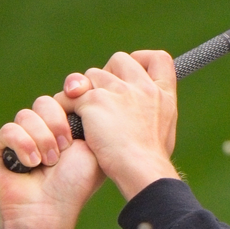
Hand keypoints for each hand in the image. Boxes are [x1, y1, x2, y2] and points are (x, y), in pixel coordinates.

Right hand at [0, 93, 106, 228]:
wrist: (51, 208)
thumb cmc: (75, 183)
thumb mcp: (92, 147)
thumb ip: (87, 118)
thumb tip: (77, 92)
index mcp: (66, 128)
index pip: (63, 98)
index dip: (69, 105)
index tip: (77, 124)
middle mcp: (43, 130)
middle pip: (45, 102)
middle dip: (57, 125)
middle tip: (65, 149)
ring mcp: (20, 137)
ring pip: (27, 114)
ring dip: (42, 140)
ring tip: (48, 162)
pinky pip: (9, 130)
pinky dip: (23, 146)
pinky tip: (31, 165)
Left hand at [59, 51, 179, 198]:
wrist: (141, 170)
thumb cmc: (150, 159)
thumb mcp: (164, 129)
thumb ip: (152, 110)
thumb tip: (144, 106)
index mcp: (163, 94)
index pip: (158, 58)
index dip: (141, 60)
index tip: (131, 74)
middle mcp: (143, 87)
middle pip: (119, 60)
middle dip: (106, 75)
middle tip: (101, 99)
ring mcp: (120, 91)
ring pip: (90, 77)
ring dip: (83, 93)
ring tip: (85, 118)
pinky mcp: (95, 101)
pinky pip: (69, 96)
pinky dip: (65, 107)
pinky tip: (69, 123)